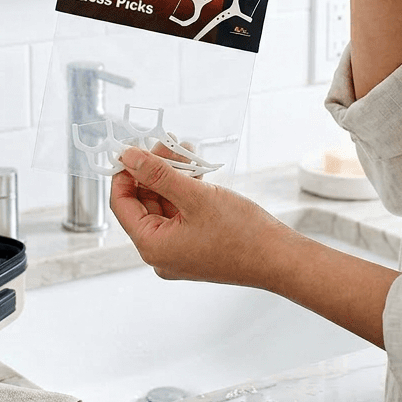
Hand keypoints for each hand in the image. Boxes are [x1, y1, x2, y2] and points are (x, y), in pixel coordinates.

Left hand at [110, 146, 286, 287]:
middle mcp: (161, 253)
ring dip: (171, 176)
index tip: (132, 149)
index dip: (125, 173)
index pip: (122, 204)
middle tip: (166, 142)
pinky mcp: (195, 245)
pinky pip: (180, 213)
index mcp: (152, 246)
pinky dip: (185, 190)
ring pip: (164, 205)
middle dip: (154, 170)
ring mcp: (178, 251)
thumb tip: (129, 157)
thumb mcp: (194, 196)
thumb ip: (158, 174)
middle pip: (144, 203)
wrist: (279, 259)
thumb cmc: (241, 234)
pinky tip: (195, 168)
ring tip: (183, 149)